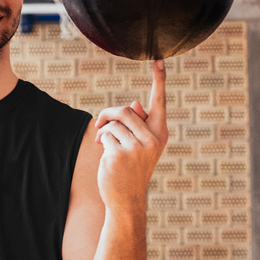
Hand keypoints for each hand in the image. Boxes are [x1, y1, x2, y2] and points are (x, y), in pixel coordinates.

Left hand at [94, 59, 167, 214]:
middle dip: (107, 115)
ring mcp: (137, 148)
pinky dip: (101, 141)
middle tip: (99, 126)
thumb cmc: (131, 169)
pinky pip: (105, 135)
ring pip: (113, 123)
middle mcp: (152, 139)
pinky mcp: (120, 155)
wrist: (127, 199)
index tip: (159, 59)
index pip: (159, 102)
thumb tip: (135, 104)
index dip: (159, 80)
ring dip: (103, 131)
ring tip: (103, 143)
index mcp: (160, 133)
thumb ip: (138, 125)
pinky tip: (104, 155)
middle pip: (125, 110)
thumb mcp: (140, 146)